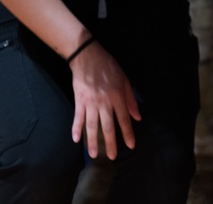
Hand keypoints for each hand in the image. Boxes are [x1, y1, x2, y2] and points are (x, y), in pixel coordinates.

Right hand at [68, 40, 141, 159]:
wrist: (87, 56)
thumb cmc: (108, 66)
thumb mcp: (124, 79)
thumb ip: (130, 99)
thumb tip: (137, 117)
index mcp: (117, 96)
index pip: (124, 119)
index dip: (128, 133)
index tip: (131, 145)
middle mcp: (104, 102)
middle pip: (108, 126)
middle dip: (110, 143)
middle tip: (111, 157)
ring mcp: (90, 102)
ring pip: (92, 125)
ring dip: (92, 141)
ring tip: (93, 155)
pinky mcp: (79, 100)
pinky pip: (78, 117)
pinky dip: (76, 128)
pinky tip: (76, 139)